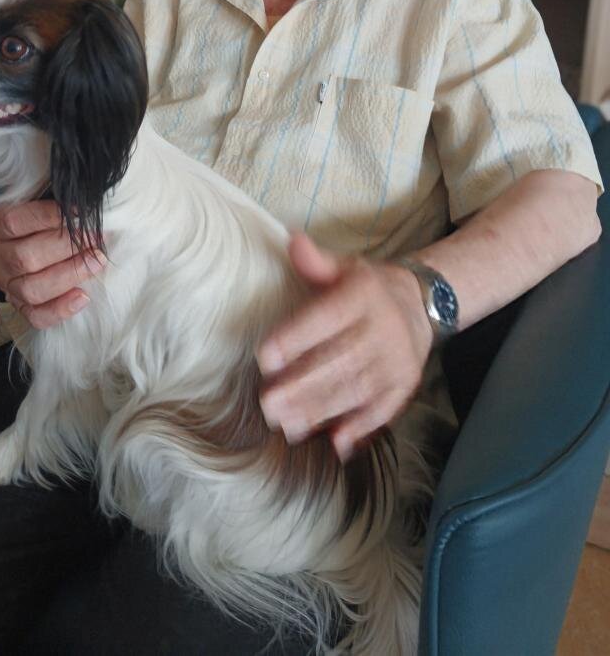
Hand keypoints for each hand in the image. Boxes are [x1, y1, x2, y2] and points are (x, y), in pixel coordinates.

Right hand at [0, 200, 104, 328]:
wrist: (25, 237)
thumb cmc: (37, 213)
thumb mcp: (36, 197)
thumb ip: (52, 196)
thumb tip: (84, 199)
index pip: (15, 222)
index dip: (49, 217)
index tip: (81, 211)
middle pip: (25, 258)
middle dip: (67, 247)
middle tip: (96, 237)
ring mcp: (5, 284)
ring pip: (32, 289)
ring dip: (69, 275)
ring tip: (96, 261)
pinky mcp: (20, 305)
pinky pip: (36, 316)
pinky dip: (60, 309)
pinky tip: (83, 296)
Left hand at [256, 234, 432, 461]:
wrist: (422, 305)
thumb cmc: (367, 289)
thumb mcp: (344, 268)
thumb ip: (316, 263)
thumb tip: (292, 242)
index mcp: (363, 294)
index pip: (327, 317)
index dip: (295, 337)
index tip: (264, 357)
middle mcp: (384, 328)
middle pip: (340, 360)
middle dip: (303, 384)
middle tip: (268, 404)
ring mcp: (397, 360)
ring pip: (358, 389)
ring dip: (322, 410)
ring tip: (289, 425)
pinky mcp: (406, 385)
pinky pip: (384, 410)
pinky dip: (361, 429)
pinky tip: (336, 444)